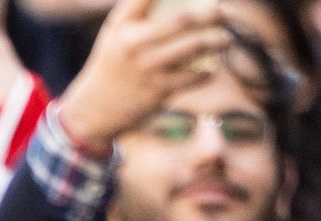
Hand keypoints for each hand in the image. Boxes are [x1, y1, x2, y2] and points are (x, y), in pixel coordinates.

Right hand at [58, 0, 230, 151]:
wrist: (95, 110)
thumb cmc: (112, 61)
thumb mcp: (116, 30)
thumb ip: (138, 6)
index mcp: (125, 26)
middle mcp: (136, 45)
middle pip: (183, 20)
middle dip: (210, 13)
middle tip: (222, 12)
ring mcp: (149, 69)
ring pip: (193, 48)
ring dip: (216, 42)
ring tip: (225, 39)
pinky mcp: (158, 92)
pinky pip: (193, 78)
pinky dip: (207, 72)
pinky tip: (212, 68)